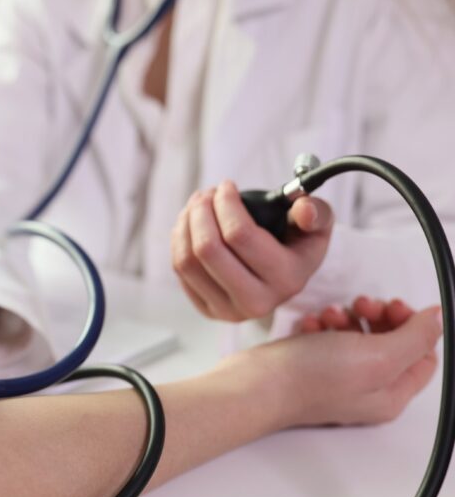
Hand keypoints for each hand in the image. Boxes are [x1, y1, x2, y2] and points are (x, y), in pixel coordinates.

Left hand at [172, 180, 332, 322]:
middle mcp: (257, 302)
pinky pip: (180, 271)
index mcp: (286, 279)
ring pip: (187, 261)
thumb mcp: (317, 225)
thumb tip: (304, 209)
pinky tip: (190, 225)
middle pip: (208, 249)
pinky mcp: (208, 310)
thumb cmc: (298, 243)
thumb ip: (316, 212)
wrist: (284, 278)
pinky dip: (179, 241)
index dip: (225, 203)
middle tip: (206, 193)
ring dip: (185, 224)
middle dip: (200, 211)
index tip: (226, 186)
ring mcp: (228, 310)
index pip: (239, 235)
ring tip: (196, 205)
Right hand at [235, 305, 441, 427]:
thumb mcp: (378, 356)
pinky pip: (328, 339)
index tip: (394, 307)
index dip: (414, 326)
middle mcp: (367, 390)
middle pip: (390, 344)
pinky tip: (312, 324)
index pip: (424, 356)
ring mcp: (337, 379)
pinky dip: (323, 326)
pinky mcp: (311, 367)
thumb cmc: (310, 380)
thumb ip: (415, 337)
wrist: (256, 386)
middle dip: (379, 317)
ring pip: (358, 338)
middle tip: (363, 305)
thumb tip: (437, 319)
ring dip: (348, 318)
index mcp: (390, 395)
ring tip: (331, 315)